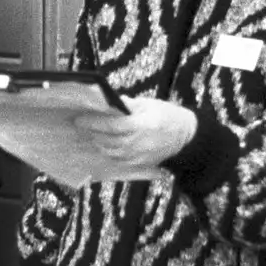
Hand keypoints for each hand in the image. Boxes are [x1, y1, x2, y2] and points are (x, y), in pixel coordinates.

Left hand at [74, 96, 195, 177]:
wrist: (186, 136)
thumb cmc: (167, 116)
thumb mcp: (148, 104)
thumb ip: (127, 105)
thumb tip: (108, 103)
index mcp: (141, 125)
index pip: (111, 126)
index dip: (93, 123)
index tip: (79, 119)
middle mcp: (138, 143)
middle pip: (107, 141)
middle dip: (93, 133)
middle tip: (82, 126)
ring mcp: (139, 155)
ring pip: (111, 152)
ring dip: (99, 144)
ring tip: (94, 135)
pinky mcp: (141, 163)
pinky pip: (119, 160)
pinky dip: (110, 153)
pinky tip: (106, 145)